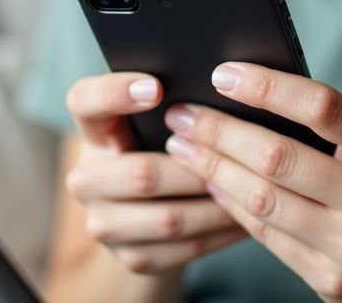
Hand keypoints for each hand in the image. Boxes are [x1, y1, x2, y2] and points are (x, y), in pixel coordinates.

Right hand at [63, 72, 247, 273]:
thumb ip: (175, 105)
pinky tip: (247, 219)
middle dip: (198, 168)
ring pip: (169, 218)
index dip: (115, 93)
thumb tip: (228, 83)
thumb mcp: (155, 125)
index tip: (156, 88)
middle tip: (239, 157)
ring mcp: (103, 223)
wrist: (148, 219)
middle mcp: (86, 178)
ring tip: (256, 191)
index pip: (85, 102)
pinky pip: (184, 248)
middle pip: (141, 173)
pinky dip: (221, 233)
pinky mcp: (129, 258)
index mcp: (93, 131)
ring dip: (217, 205)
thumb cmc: (161, 150)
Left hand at [160, 63, 341, 300]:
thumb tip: (268, 88)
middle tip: (183, 113)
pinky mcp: (331, 280)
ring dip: (213, 169)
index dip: (268, 87)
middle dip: (219, 131)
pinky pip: (266, 236)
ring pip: (262, 201)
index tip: (224, 74)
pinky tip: (211, 184)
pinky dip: (231, 206)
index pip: (324, 108)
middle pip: (278, 158)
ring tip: (184, 146)